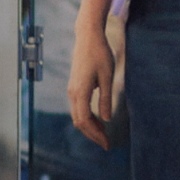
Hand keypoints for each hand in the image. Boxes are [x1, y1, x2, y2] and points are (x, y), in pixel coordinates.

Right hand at [66, 13, 116, 150]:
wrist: (88, 36)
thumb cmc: (100, 54)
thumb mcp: (107, 76)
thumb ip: (105, 98)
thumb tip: (106, 119)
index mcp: (80, 92)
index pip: (85, 121)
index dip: (95, 135)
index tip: (107, 143)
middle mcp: (73, 93)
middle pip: (79, 121)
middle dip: (92, 134)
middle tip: (106, 143)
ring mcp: (72, 89)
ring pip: (77, 115)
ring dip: (89, 126)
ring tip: (103, 132)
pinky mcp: (74, 85)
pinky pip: (78, 107)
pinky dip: (87, 117)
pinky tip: (98, 118)